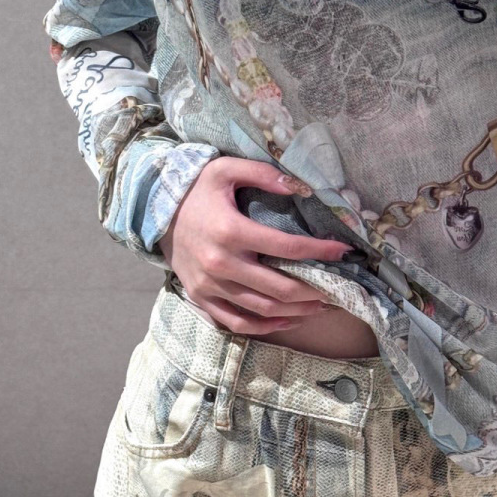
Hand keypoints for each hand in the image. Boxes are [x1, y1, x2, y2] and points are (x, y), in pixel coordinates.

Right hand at [158, 157, 352, 336]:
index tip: (343, 251)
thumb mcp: (225, 169)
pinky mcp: (202, 298)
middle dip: (316, 291)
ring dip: (297, 311)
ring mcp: (210, 286)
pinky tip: (288, 319)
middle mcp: (221, 263)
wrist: (153, 212)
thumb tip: (300, 186)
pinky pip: (237, 323)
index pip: (287, 247)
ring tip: (320, 305)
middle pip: (280, 288)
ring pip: (263, 310)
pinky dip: (266, 327)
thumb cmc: (196, 190)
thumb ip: (263, 173)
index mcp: (231, 231)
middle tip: (338, 289)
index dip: (320, 251)